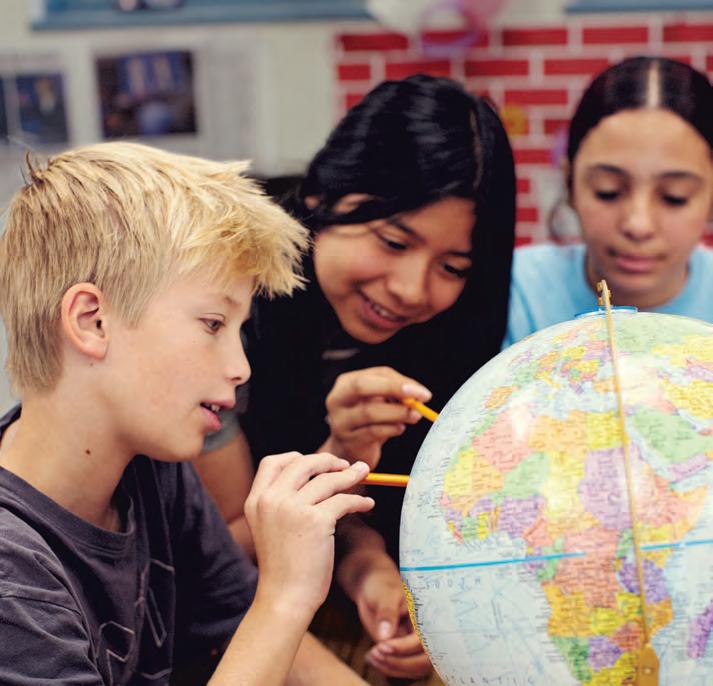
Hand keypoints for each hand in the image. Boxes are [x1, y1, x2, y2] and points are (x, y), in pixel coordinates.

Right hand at [245, 453, 373, 623]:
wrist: (285, 598)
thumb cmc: (284, 566)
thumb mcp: (270, 527)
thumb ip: (283, 501)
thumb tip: (319, 475)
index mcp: (256, 500)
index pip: (273, 462)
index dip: (296, 457)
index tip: (316, 463)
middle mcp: (271, 500)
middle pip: (303, 464)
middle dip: (328, 461)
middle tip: (346, 465)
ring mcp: (292, 509)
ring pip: (328, 479)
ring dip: (350, 475)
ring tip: (363, 475)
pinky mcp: (316, 521)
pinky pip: (343, 500)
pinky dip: (360, 500)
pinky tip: (368, 504)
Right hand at [323, 366, 431, 467]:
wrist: (348, 448)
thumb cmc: (367, 419)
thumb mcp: (378, 400)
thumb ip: (395, 392)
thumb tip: (418, 394)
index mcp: (346, 383)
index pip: (376, 374)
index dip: (401, 382)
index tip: (424, 393)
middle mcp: (338, 399)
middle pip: (362, 386)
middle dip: (394, 389)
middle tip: (419, 399)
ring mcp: (340, 421)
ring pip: (370, 412)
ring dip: (398, 413)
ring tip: (414, 416)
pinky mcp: (348, 441)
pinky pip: (372, 432)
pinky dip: (391, 429)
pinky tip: (400, 428)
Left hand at [352, 561, 432, 679]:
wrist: (374, 589)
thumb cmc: (382, 586)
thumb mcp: (384, 595)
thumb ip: (387, 613)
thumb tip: (385, 636)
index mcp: (426, 615)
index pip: (423, 640)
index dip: (404, 647)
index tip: (383, 646)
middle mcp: (425, 632)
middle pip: (424, 661)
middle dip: (400, 662)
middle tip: (376, 653)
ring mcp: (415, 644)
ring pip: (416, 669)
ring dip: (394, 668)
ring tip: (372, 656)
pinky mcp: (405, 651)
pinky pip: (405, 668)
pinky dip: (389, 669)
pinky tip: (372, 659)